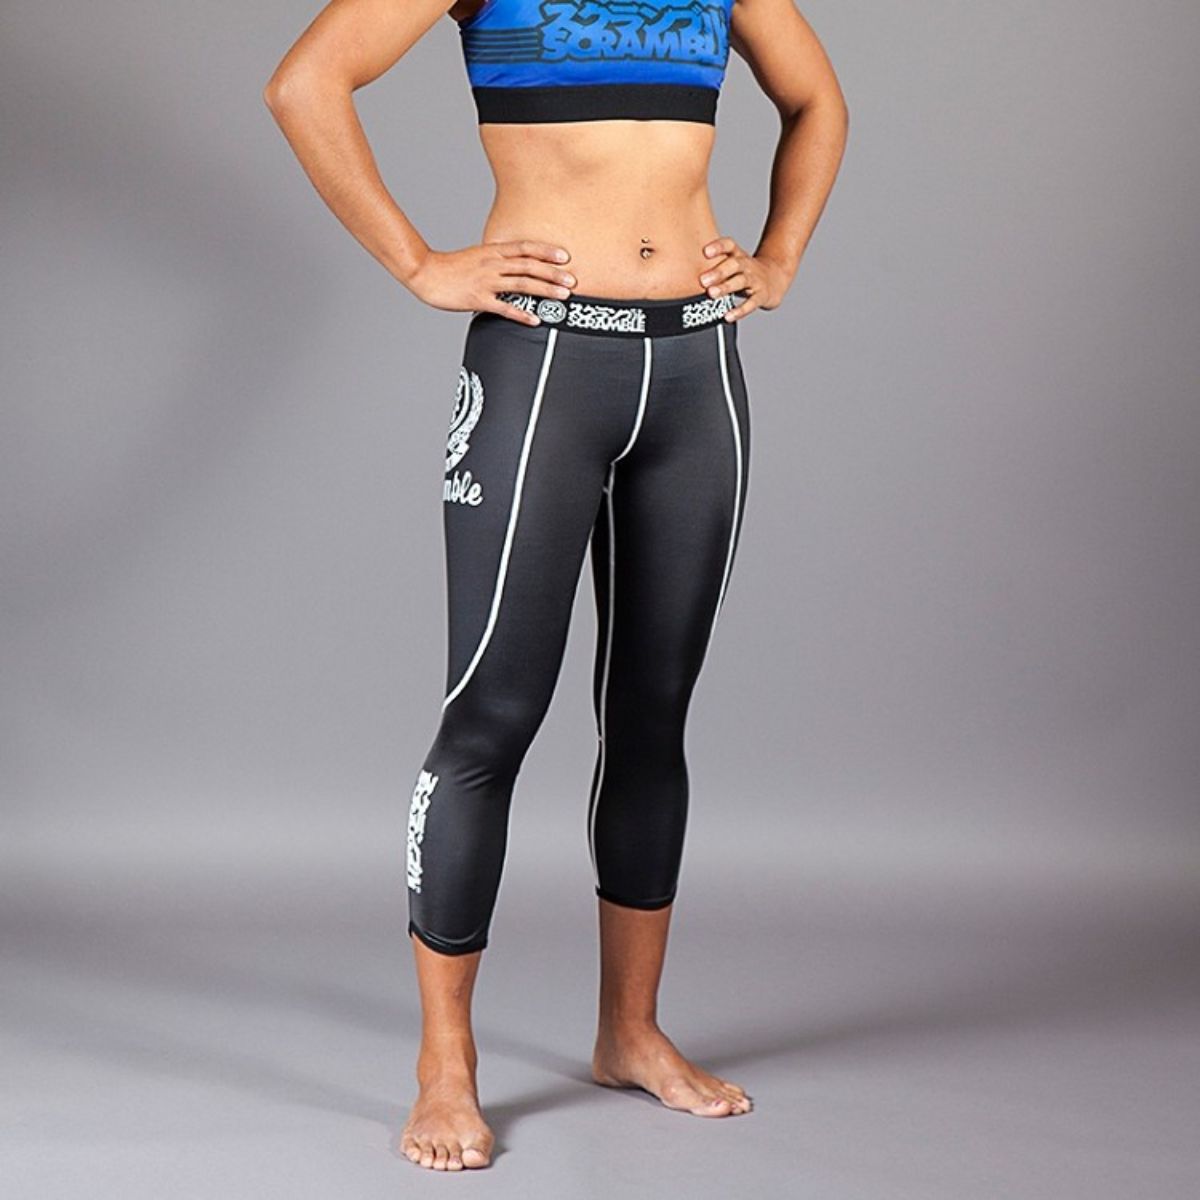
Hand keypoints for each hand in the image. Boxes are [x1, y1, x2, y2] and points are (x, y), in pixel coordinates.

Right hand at [403, 240, 576, 324]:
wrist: (425, 273)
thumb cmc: (451, 268)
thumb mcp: (477, 257)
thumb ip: (497, 261)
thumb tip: (516, 268)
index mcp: (493, 251)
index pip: (525, 247)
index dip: (546, 251)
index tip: (565, 256)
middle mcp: (492, 264)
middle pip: (529, 266)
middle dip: (553, 273)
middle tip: (573, 280)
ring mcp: (486, 281)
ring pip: (521, 284)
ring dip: (544, 290)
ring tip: (563, 297)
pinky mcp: (478, 299)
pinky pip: (504, 307)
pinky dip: (521, 314)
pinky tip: (536, 320)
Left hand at [698, 236, 791, 320]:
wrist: (775, 279)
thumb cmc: (743, 272)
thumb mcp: (731, 263)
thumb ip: (712, 266)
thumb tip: (681, 274)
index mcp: (737, 255)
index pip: (729, 245)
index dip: (718, 246)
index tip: (705, 252)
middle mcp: (746, 265)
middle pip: (734, 264)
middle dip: (718, 271)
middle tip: (703, 280)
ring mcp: (755, 280)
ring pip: (741, 281)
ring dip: (726, 287)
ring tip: (712, 294)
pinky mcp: (761, 296)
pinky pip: (751, 303)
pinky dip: (739, 310)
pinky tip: (728, 316)